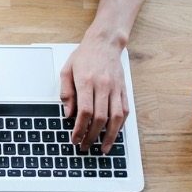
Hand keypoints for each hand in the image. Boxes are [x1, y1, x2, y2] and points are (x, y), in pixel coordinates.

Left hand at [60, 36, 128, 153]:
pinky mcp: (124, 89)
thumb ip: (66, 92)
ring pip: (116, 117)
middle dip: (92, 136)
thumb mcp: (67, 70)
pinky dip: (120, 125)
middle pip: (100, 118)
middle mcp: (103, 86)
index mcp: (86, 82)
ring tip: (104, 148)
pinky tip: (114, 134)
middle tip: (85, 146)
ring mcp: (116, 88)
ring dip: (110, 136)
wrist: (104, 42)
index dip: (80, 128)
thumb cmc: (84, 56)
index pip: (84, 111)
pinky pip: (125, 111)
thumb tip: (67, 114)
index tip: (75, 139)